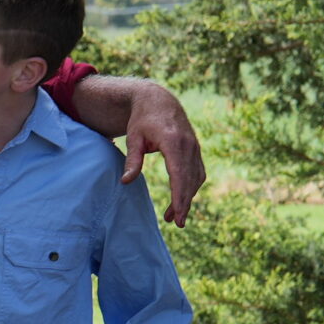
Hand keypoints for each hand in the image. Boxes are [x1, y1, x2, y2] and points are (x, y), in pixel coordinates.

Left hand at [121, 84, 204, 225]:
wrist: (159, 101)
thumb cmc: (142, 120)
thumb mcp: (133, 138)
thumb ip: (132, 160)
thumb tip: (126, 182)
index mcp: (173, 141)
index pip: (179, 175)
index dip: (179, 196)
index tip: (178, 215)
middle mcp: (188, 145)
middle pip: (189, 180)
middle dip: (184, 203)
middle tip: (176, 223)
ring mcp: (194, 147)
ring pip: (195, 178)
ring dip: (187, 197)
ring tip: (173, 215)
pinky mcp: (195, 149)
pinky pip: (197, 172)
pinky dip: (191, 187)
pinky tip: (181, 198)